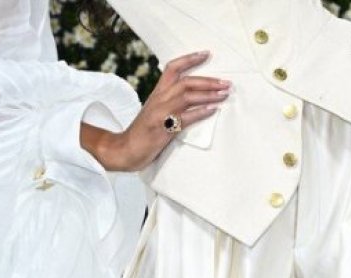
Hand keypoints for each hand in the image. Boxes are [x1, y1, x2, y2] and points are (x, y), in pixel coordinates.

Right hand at [82, 51, 229, 171]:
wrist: (125, 149)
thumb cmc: (143, 133)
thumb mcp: (155, 111)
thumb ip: (170, 103)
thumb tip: (195, 98)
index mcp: (157, 93)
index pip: (172, 68)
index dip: (190, 59)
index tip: (206, 54)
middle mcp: (158, 100)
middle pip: (185, 82)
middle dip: (208, 81)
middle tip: (226, 83)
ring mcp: (160, 113)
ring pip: (187, 96)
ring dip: (208, 94)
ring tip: (224, 95)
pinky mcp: (162, 128)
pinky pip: (185, 118)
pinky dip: (200, 113)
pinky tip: (212, 110)